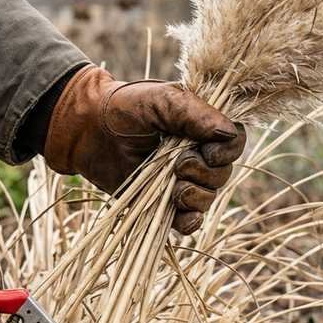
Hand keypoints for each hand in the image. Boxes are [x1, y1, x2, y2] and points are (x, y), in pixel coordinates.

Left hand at [43, 65, 245, 233]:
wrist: (87, 130)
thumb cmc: (125, 108)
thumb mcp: (163, 101)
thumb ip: (197, 114)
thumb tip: (228, 133)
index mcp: (202, 127)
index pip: (235, 143)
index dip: (228, 153)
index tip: (207, 152)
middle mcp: (197, 155)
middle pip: (223, 174)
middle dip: (204, 174)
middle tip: (177, 165)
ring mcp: (181, 180)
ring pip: (208, 198)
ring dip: (195, 196)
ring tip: (173, 185)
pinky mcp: (163, 203)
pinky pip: (188, 221)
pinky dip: (188, 221)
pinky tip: (179, 212)